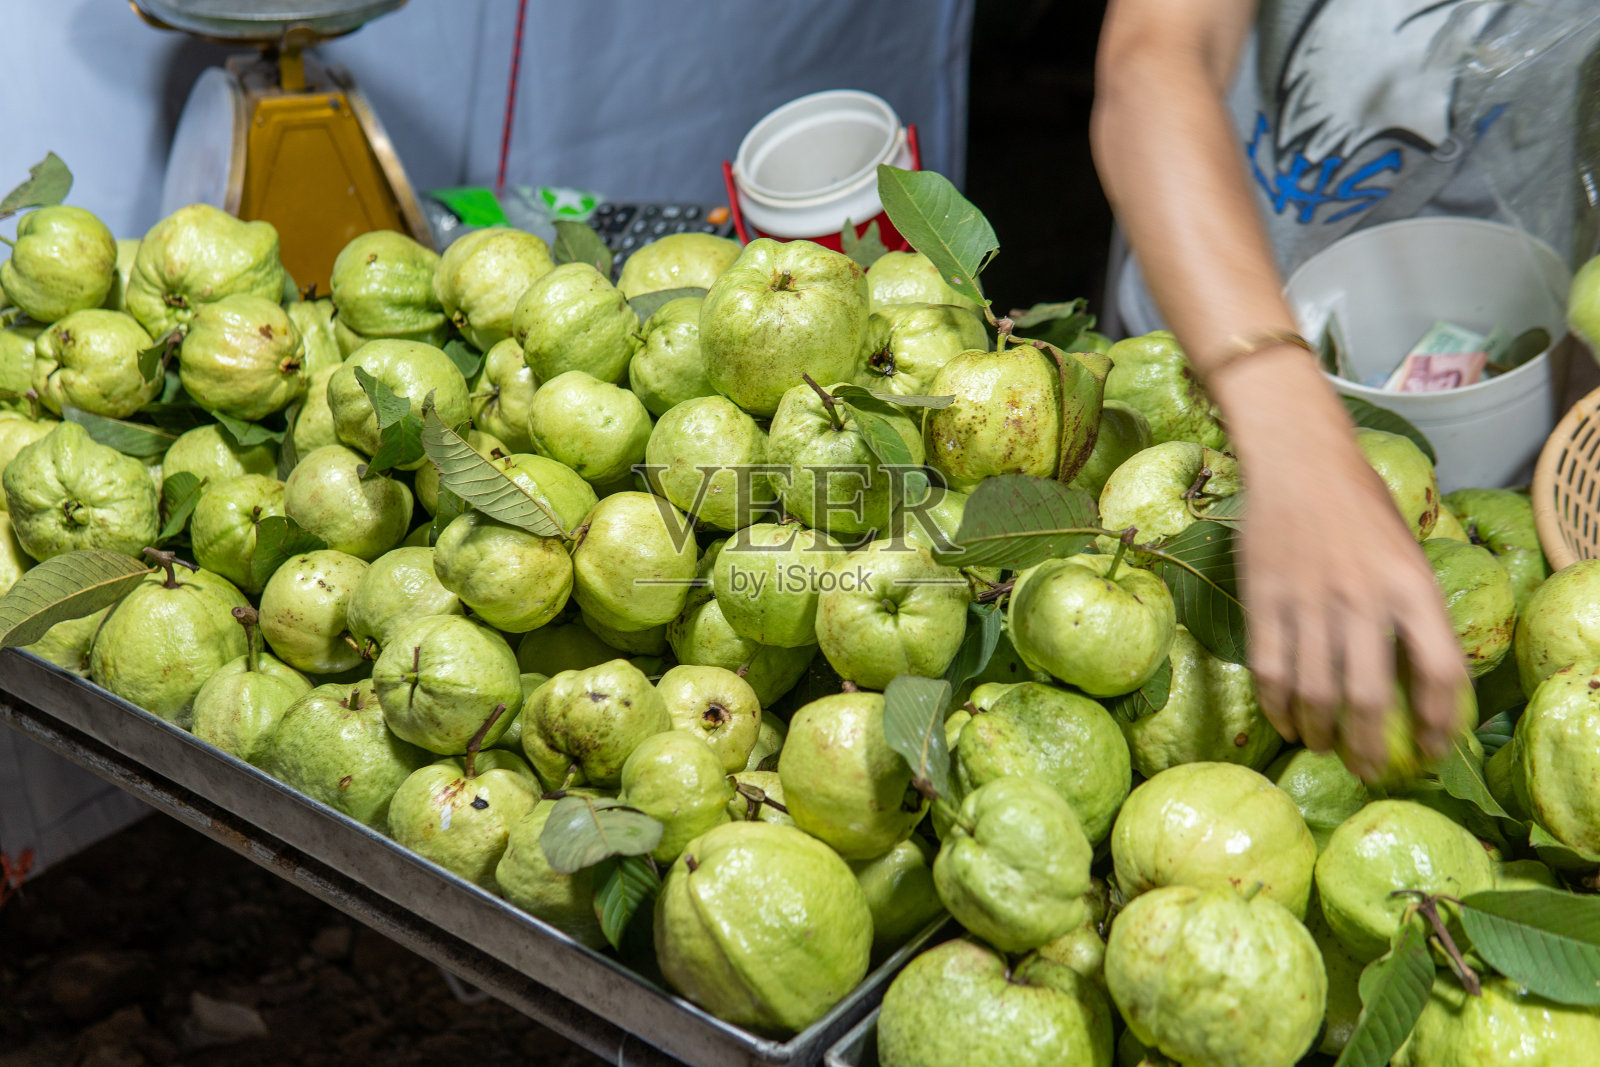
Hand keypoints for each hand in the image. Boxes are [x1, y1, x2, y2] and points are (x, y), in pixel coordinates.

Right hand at [1213, 348, 1469, 778]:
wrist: (1297, 457)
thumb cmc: (1359, 502)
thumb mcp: (1408, 549)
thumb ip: (1415, 609)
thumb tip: (1420, 678)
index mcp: (1412, 585)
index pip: (1439, 672)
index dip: (1440, 722)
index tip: (1432, 749)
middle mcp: (1364, 598)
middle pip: (1370, 697)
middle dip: (1370, 747)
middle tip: (1368, 769)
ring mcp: (1309, 599)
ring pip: (1314, 691)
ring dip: (1319, 731)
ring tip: (1322, 746)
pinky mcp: (1263, 598)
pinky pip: (1269, 668)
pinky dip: (1276, 704)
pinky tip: (1284, 720)